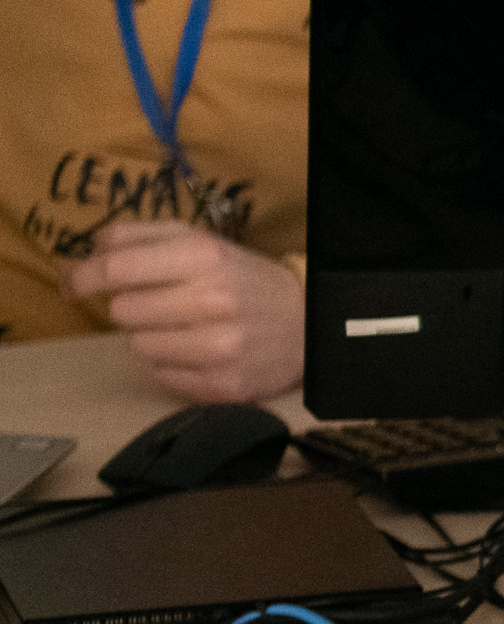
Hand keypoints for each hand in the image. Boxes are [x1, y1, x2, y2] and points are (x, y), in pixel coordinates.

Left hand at [65, 220, 303, 403]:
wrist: (309, 324)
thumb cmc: (242, 279)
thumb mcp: (197, 240)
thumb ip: (137, 237)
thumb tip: (85, 256)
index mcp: (202, 257)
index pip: (116, 269)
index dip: (83, 277)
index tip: (73, 285)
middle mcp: (212, 301)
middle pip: (122, 311)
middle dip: (131, 307)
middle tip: (159, 305)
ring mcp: (220, 348)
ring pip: (139, 346)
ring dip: (151, 337)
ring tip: (183, 329)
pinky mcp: (224, 385)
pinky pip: (162, 376)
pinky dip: (171, 365)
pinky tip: (197, 353)